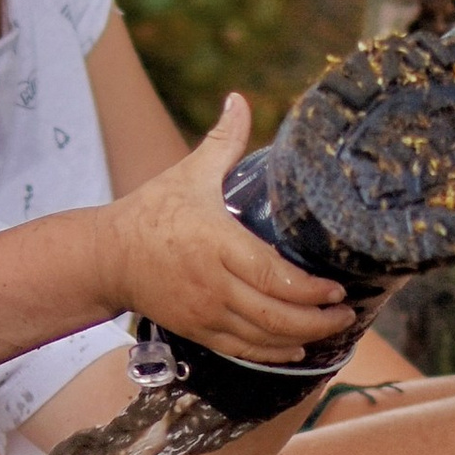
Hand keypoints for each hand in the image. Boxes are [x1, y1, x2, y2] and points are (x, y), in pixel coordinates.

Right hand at [101, 97, 353, 364]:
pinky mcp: (197, 331)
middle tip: (347, 312)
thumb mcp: (189, 174)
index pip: (273, 275)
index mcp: (217, 243)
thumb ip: (222, 141)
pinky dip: (272, 354)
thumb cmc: (151, 213)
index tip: (337, 288)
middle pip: (275, 315)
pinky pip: (242, 351)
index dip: (310, 289)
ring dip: (303, 339)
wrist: (108, 257)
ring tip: (332, 330)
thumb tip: (239, 99)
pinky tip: (295, 350)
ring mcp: (205, 312)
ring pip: (262, 338)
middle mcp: (213, 284)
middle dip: (318, 320)